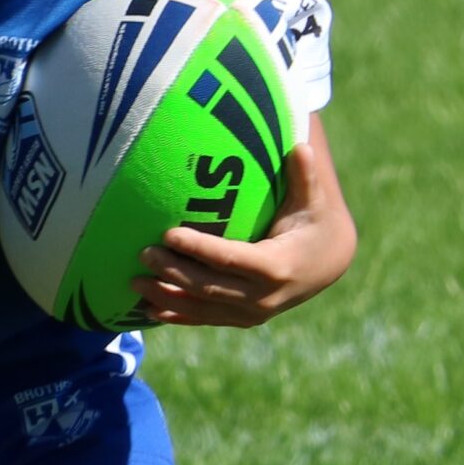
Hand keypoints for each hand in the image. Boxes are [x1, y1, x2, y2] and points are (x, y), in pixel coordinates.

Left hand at [131, 124, 355, 326]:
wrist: (329, 264)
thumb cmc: (316, 222)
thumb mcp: (314, 201)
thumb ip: (304, 177)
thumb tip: (302, 145)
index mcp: (277, 267)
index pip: (230, 258)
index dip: (198, 248)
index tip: (168, 234)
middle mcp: (263, 297)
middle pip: (209, 286)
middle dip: (173, 271)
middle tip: (142, 253)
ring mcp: (253, 313)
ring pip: (203, 308)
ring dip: (167, 296)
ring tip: (134, 283)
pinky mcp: (244, 319)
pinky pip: (206, 319)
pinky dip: (178, 315)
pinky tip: (149, 310)